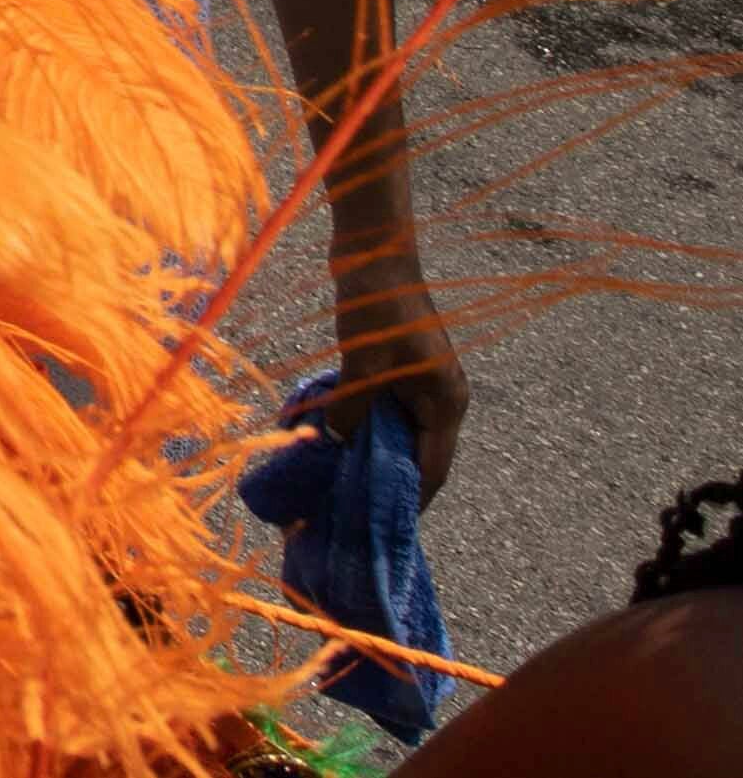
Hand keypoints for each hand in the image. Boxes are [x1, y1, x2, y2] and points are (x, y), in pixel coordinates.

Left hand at [329, 244, 462, 493]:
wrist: (376, 250)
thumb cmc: (378, 305)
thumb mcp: (363, 362)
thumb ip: (353, 408)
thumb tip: (335, 447)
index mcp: (446, 403)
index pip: (433, 469)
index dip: (410, 501)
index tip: (380, 526)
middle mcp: (441, 399)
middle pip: (417, 455)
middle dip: (386, 481)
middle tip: (349, 506)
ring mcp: (421, 383)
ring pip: (397, 432)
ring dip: (369, 452)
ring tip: (336, 479)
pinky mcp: (399, 369)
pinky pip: (383, 409)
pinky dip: (361, 423)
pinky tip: (332, 435)